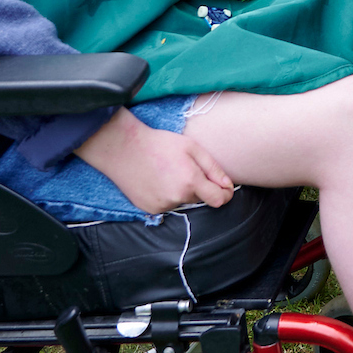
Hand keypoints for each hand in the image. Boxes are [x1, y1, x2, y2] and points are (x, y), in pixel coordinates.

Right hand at [76, 111, 234, 213]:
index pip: (219, 200)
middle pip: (200, 199)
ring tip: (168, 172)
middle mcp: (177, 197)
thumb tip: (228, 186)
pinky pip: (167, 205)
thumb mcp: (191, 147)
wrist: (124, 149)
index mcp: (190, 181)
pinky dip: (167, 196)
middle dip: (199, 187)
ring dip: (182, 191)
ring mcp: (162, 206)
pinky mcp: (150, 209)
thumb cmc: (159, 143)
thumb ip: (213, 169)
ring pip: (183, 201)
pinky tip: (157, 181)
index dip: (226, 194)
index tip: (225, 188)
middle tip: (185, 168)